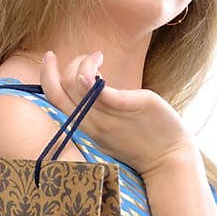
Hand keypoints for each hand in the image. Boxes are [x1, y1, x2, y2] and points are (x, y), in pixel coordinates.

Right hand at [38, 51, 194, 177]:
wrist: (171, 159)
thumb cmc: (143, 142)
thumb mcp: (110, 129)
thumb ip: (96, 111)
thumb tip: (87, 86)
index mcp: (86, 128)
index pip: (54, 100)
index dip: (46, 75)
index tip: (50, 56)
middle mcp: (93, 124)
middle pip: (60, 91)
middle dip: (62, 65)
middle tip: (82, 57)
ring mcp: (109, 117)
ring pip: (77, 84)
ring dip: (82, 62)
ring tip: (97, 57)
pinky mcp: (128, 107)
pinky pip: (99, 90)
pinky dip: (91, 72)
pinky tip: (99, 59)